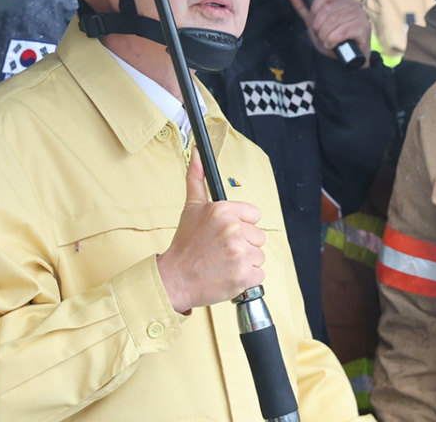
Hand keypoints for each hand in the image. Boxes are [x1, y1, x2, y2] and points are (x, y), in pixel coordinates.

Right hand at [157, 151, 264, 313]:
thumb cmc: (185, 245)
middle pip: (259, 237)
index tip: (228, 233)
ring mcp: (239, 253)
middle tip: (222, 250)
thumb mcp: (191, 208)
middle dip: (244, 245)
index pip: (254, 215)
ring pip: (260, 256)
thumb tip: (197, 154)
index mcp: (222, 211)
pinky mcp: (244, 275)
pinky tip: (229, 275)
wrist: (175, 279)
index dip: (242, 225)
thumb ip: (196, 178)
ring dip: (245, 262)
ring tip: (224, 263)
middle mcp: (232, 229)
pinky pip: (259, 275)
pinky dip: (247, 279)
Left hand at [287, 0, 371, 67]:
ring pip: (333, 21)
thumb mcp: (315, 24)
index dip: (315, 10)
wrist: (347, 60)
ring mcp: (360, 15)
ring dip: (325, 35)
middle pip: (327, 9)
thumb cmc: (333, 40)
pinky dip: (333, 40)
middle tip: (322, 36)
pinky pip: (342, 31)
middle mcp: (353, 4)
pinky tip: (333, 44)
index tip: (316, 23)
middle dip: (319, 27)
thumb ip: (304, 9)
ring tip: (327, 41)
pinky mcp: (363, 27)